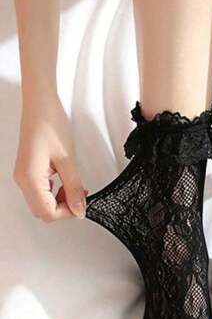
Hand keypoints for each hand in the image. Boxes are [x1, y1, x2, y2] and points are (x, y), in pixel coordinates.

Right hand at [13, 97, 86, 221]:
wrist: (40, 105)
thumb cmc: (51, 125)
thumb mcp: (68, 160)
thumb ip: (74, 188)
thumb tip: (79, 209)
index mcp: (30, 178)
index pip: (48, 212)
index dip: (67, 213)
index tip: (82, 204)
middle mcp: (22, 180)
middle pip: (43, 211)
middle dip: (63, 209)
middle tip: (80, 196)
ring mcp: (23, 176)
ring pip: (41, 203)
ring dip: (59, 201)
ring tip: (75, 188)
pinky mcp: (28, 171)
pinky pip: (40, 192)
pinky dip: (54, 193)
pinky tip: (66, 183)